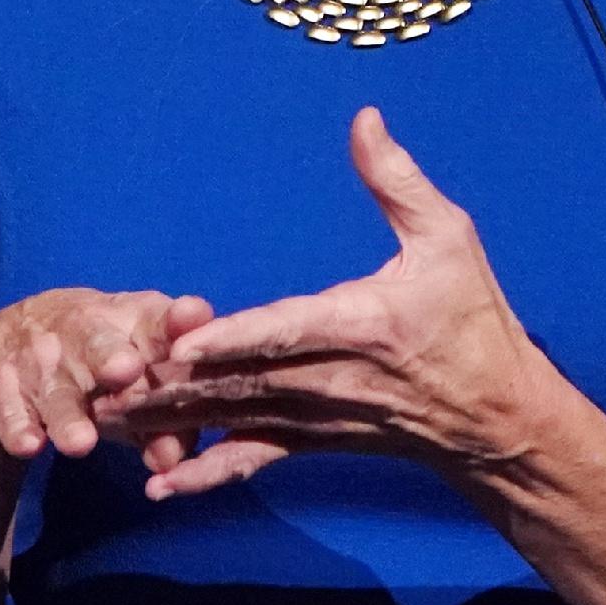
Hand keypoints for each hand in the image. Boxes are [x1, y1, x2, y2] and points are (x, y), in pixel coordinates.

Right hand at [0, 286, 213, 465]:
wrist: (3, 349)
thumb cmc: (94, 366)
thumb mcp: (132, 384)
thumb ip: (162, 424)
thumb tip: (174, 462)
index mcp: (126, 322)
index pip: (154, 318)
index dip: (174, 319)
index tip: (192, 317)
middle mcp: (81, 332)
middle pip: (97, 343)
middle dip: (111, 356)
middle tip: (127, 370)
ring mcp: (38, 360)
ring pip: (55, 387)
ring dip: (68, 414)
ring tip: (81, 443)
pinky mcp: (2, 388)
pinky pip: (11, 410)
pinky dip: (19, 428)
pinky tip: (29, 445)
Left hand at [94, 108, 558, 500]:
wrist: (497, 418)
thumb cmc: (473, 321)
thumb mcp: (449, 239)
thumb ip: (398, 181)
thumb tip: (364, 120)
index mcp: (364, 324)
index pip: (289, 330)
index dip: (236, 337)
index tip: (185, 341)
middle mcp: (336, 379)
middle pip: (244, 381)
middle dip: (174, 382)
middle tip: (110, 379)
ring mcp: (321, 418)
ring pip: (237, 417)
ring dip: (172, 418)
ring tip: (108, 416)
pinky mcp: (315, 442)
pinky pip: (254, 458)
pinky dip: (206, 472)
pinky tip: (159, 484)